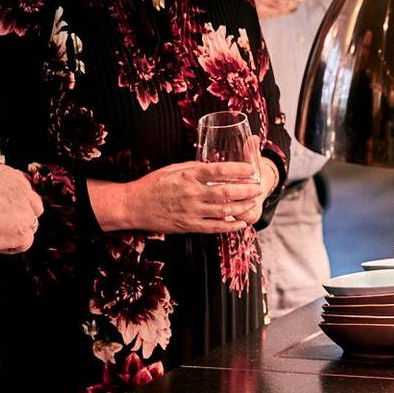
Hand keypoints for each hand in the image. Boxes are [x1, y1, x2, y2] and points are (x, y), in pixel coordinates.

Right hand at [0, 163, 43, 252]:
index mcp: (9, 175)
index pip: (22, 191)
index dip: (13, 204)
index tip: (3, 211)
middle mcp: (22, 191)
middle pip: (32, 207)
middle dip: (21, 217)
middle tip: (2, 224)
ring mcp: (26, 212)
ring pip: (30, 225)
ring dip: (15, 231)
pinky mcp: (23, 232)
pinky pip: (24, 243)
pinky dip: (11, 246)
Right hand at [127, 161, 269, 233]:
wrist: (134, 206)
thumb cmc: (153, 184)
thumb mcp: (174, 169)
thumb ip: (195, 168)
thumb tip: (214, 165)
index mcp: (189, 176)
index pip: (220, 170)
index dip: (239, 169)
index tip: (252, 169)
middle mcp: (192, 193)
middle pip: (227, 192)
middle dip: (247, 190)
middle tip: (259, 187)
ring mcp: (191, 211)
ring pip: (224, 211)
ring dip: (243, 207)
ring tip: (254, 203)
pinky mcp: (189, 226)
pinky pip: (214, 228)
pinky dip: (230, 226)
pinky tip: (241, 222)